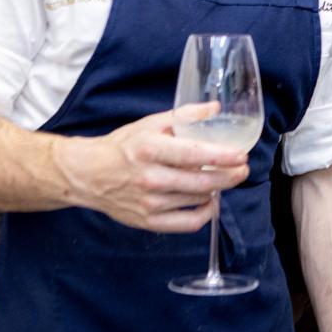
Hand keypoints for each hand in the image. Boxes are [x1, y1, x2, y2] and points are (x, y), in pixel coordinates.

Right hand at [54, 110, 249, 231]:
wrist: (88, 174)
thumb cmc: (122, 147)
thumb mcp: (150, 124)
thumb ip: (185, 116)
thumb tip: (215, 108)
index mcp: (149, 149)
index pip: (193, 155)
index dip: (222, 156)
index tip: (241, 155)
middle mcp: (149, 177)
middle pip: (201, 182)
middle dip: (229, 176)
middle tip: (243, 170)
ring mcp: (149, 202)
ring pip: (197, 201)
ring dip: (217, 191)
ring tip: (223, 180)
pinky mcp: (148, 221)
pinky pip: (187, 223)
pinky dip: (205, 214)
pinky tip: (210, 203)